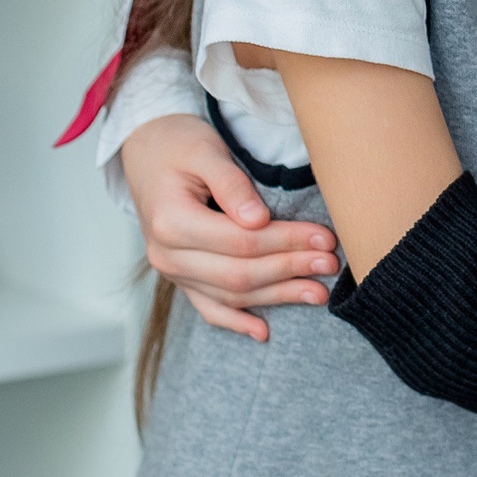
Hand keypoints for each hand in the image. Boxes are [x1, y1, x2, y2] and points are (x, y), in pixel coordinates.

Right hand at [120, 113, 336, 341]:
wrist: (146, 150)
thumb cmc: (178, 145)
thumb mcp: (206, 151)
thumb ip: (231, 185)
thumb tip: (259, 220)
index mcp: (171, 222)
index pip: (240, 241)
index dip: (285, 242)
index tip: (324, 236)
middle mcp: (167, 255)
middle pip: (239, 273)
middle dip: (290, 269)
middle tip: (331, 262)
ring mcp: (172, 271)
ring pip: (230, 294)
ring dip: (277, 296)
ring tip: (318, 292)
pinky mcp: (181, 276)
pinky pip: (208, 306)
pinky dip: (235, 321)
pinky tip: (263, 331)